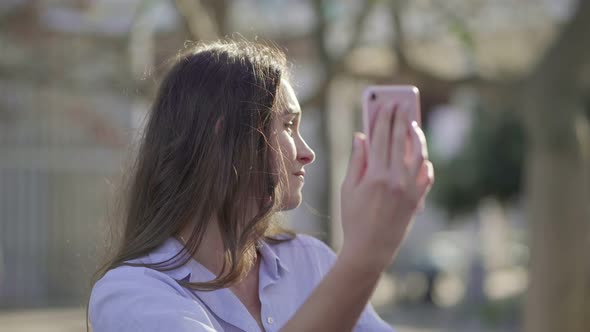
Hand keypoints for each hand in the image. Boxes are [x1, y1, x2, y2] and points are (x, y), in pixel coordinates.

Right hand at [340, 102, 433, 268]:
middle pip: (400, 141)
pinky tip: (421, 155)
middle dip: (401, 119)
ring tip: (413, 125)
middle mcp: (395, 179)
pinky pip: (427, 175)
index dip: (383, 118)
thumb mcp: (347, 189)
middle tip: (401, 105)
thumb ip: (356, 161)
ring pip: (418, 155)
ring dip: (416, 137)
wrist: (370, 249)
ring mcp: (409, 189)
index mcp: (374, 175)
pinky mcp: (417, 200)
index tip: (386, 104)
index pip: (381, 138)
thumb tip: (361, 136)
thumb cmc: (353, 218)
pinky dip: (425, 162)